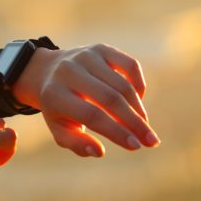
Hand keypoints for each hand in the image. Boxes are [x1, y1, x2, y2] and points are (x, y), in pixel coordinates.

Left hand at [11, 44, 157, 157]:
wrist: (48, 72)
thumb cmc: (58, 109)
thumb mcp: (60, 129)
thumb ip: (77, 144)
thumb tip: (100, 152)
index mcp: (55, 94)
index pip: (92, 115)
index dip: (116, 131)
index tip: (135, 146)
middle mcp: (69, 71)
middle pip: (110, 99)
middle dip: (134, 122)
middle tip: (151, 141)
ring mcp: (86, 56)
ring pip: (122, 84)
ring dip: (138, 109)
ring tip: (144, 127)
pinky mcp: (101, 48)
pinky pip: (130, 65)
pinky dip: (139, 85)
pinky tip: (138, 102)